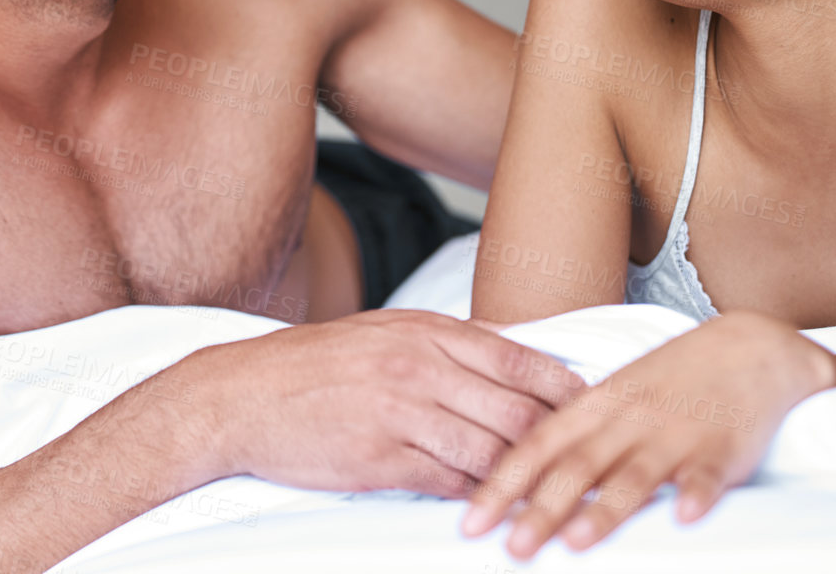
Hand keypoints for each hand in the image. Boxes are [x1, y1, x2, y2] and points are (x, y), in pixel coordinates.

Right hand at [185, 309, 585, 497]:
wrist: (242, 395)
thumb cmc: (312, 367)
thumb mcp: (381, 335)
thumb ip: (440, 347)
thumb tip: (504, 361)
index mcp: (422, 331)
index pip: (517, 358)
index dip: (563, 387)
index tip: (593, 407)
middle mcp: (417, 366)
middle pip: (516, 408)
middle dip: (557, 439)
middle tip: (584, 460)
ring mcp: (399, 412)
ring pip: (490, 448)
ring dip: (523, 475)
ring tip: (549, 493)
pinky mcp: (380, 458)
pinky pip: (449, 480)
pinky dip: (477, 494)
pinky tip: (490, 504)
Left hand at [460, 310, 835, 557]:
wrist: (746, 348)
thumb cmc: (669, 380)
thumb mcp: (610, 394)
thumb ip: (568, 430)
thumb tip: (512, 464)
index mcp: (595, 406)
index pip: (537, 445)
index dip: (502, 483)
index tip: (471, 521)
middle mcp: (628, 420)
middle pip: (578, 467)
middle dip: (542, 509)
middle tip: (512, 548)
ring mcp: (675, 434)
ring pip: (635, 474)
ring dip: (606, 509)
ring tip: (577, 542)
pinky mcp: (723, 448)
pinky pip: (708, 473)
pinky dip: (696, 493)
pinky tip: (684, 516)